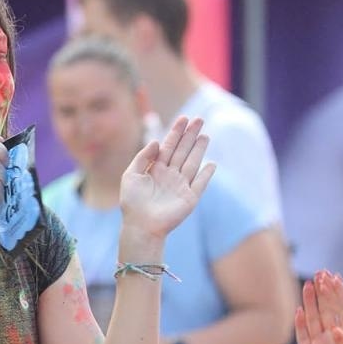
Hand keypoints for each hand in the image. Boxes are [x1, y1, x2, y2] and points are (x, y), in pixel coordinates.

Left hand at [119, 116, 214, 239]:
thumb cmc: (132, 202)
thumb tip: (157, 141)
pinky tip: (211, 163)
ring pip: (192, 162)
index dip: (176, 132)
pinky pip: (200, 183)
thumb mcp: (131, 175)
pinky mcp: (189, 198)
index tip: (184, 118)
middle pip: (183, 150)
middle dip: (191, 135)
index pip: (169, 146)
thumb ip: (143, 157)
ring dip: (199, 149)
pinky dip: (206, 174)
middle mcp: (170, 175)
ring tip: (205, 135)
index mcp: (156, 169)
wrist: (140, 226)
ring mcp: (181, 186)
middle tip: (199, 119)